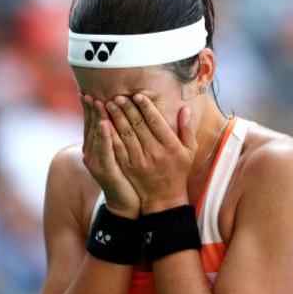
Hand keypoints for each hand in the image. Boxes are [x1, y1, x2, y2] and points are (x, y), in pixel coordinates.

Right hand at [80, 93, 140, 218]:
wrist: (127, 202)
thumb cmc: (127, 176)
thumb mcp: (121, 152)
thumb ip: (118, 134)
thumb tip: (120, 115)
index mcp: (96, 147)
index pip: (91, 122)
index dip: (89, 107)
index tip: (87, 91)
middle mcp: (92, 152)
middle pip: (91, 125)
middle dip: (91, 107)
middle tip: (89, 90)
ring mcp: (96, 161)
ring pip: (95, 135)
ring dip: (96, 117)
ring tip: (96, 100)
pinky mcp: (104, 169)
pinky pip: (104, 150)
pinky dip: (103, 136)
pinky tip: (105, 123)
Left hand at [105, 94, 197, 213]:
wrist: (164, 198)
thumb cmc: (178, 171)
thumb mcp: (189, 151)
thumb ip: (187, 129)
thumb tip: (185, 108)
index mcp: (170, 145)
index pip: (156, 121)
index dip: (146, 107)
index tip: (138, 95)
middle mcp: (155, 152)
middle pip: (138, 125)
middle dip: (127, 109)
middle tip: (118, 95)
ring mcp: (140, 160)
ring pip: (126, 134)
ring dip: (116, 118)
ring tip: (108, 104)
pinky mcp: (128, 167)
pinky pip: (118, 148)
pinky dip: (110, 134)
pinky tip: (103, 124)